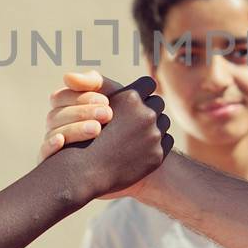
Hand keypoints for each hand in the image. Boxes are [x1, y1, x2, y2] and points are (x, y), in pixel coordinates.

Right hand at [40, 69, 113, 161]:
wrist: (133, 154)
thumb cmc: (120, 120)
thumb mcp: (112, 97)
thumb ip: (93, 82)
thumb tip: (67, 77)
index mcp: (65, 107)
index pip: (60, 97)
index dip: (81, 98)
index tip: (105, 101)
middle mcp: (56, 125)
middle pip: (57, 115)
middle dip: (82, 113)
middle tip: (107, 114)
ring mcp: (53, 144)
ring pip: (54, 133)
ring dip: (74, 129)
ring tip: (97, 129)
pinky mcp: (53, 165)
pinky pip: (43, 154)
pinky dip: (49, 146)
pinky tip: (61, 141)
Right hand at [51, 72, 171, 199]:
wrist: (83, 172)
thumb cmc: (82, 134)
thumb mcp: (88, 103)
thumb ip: (99, 83)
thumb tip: (109, 74)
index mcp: (131, 98)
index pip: (148, 84)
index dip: (141, 90)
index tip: (135, 98)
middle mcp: (145, 114)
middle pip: (158, 103)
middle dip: (148, 109)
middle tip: (135, 118)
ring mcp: (153, 136)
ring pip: (164, 122)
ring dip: (154, 126)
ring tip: (137, 134)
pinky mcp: (157, 155)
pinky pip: (166, 141)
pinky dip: (157, 144)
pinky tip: (141, 148)